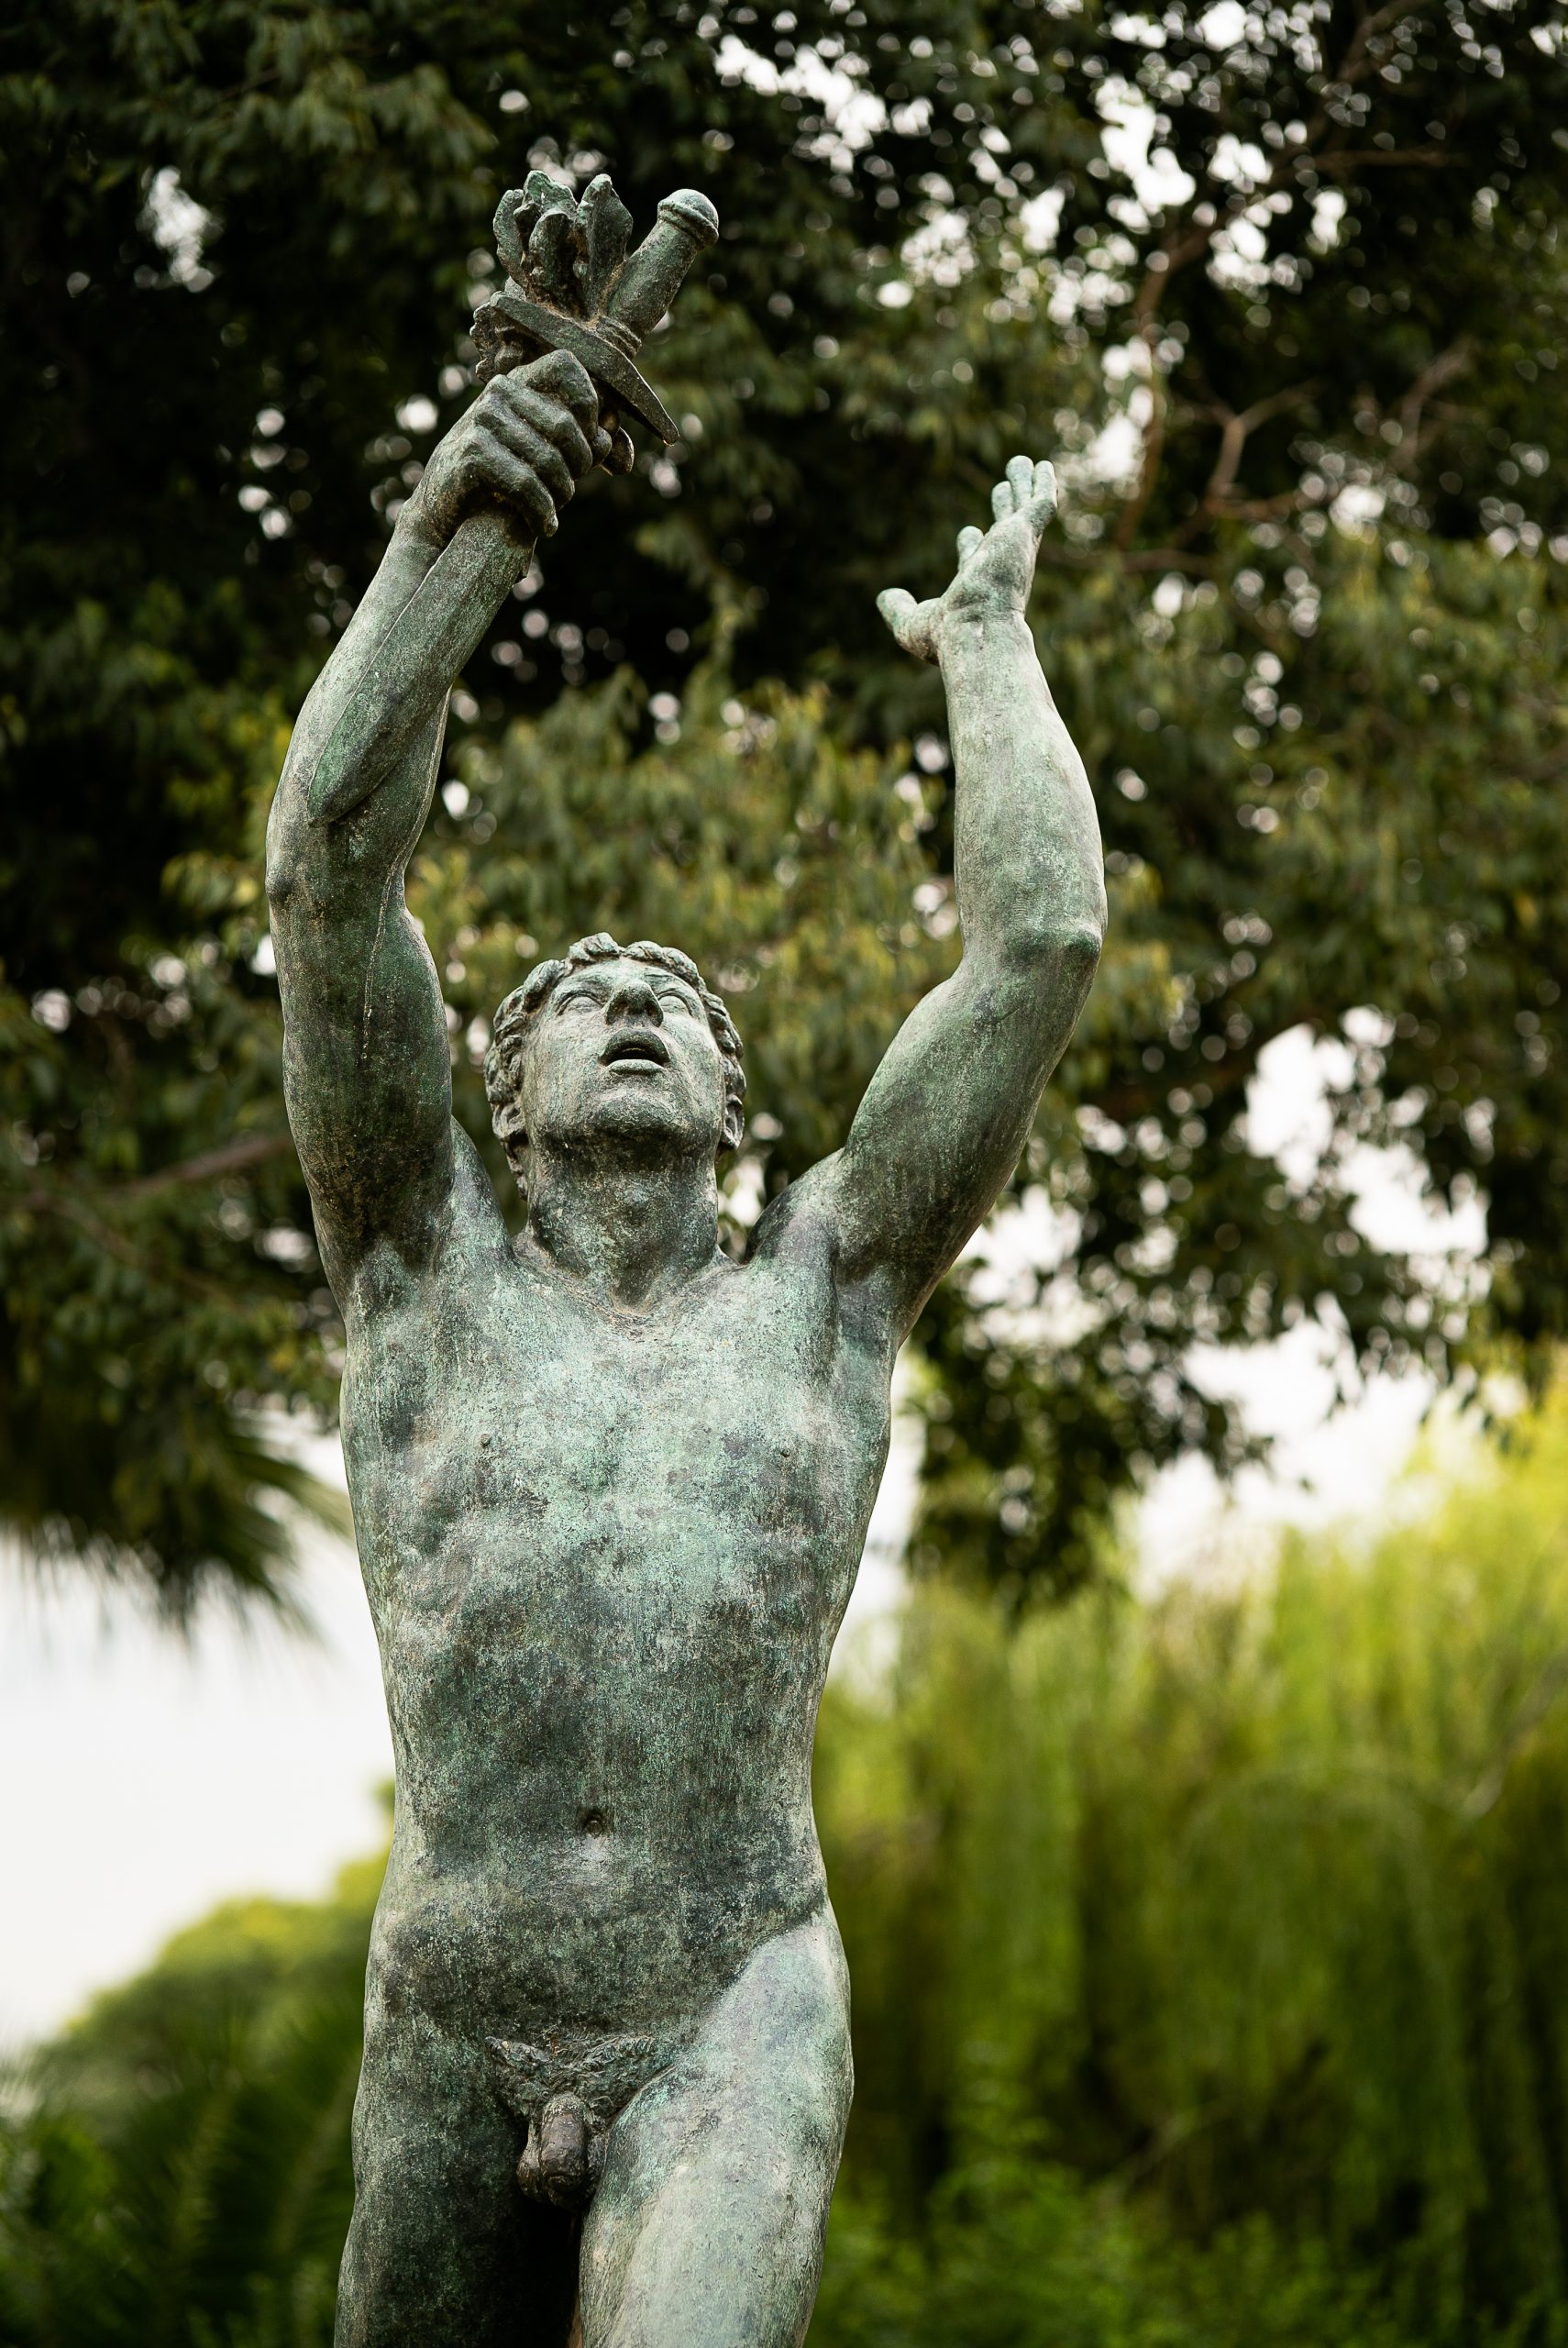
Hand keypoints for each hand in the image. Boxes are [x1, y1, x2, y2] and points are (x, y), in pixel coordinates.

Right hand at [407, 350, 608, 548]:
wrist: (444, 506)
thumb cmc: (499, 476)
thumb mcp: (540, 454)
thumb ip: (577, 445)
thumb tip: (608, 441)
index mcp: (518, 381)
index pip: (566, 366)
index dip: (588, 404)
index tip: (586, 441)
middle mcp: (499, 393)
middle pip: (565, 425)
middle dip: (578, 465)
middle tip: (568, 490)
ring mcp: (482, 420)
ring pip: (548, 460)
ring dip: (561, 494)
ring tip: (554, 512)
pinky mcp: (471, 454)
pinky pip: (525, 484)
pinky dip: (541, 511)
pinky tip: (544, 526)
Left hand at [877, 454, 1056, 664]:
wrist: (976, 631)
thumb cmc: (947, 636)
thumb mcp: (911, 623)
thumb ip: (898, 608)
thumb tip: (884, 597)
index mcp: (978, 587)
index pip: (976, 560)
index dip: (971, 546)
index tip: (969, 532)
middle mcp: (1000, 567)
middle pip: (1003, 531)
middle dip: (1003, 510)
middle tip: (1002, 488)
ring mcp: (1015, 551)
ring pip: (1023, 511)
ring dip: (1023, 487)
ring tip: (1021, 461)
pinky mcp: (1024, 535)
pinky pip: (1041, 504)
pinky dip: (1043, 486)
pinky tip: (1044, 466)